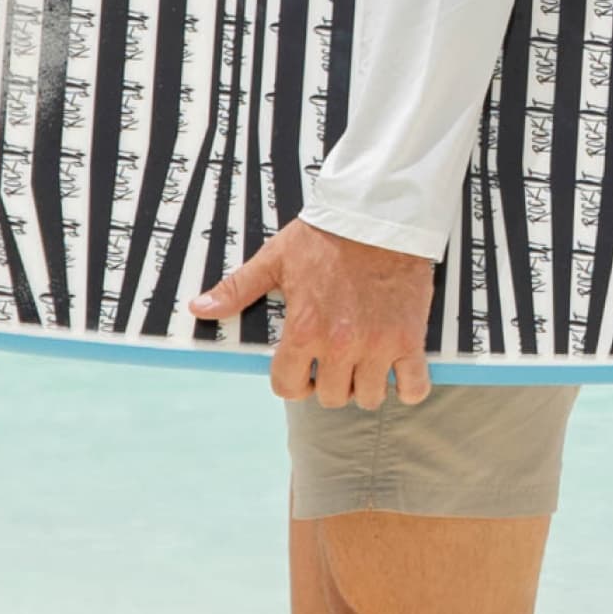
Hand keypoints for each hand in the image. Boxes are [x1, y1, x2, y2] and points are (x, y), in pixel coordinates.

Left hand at [191, 218, 436, 407]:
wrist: (380, 215)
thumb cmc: (325, 236)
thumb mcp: (275, 259)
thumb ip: (237, 289)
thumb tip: (198, 309)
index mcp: (304, 329)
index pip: (288, 387)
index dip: (292, 382)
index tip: (302, 370)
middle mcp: (340, 344)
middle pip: (332, 397)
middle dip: (330, 383)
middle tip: (335, 360)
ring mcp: (378, 345)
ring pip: (370, 398)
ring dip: (365, 385)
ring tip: (364, 362)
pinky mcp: (410, 339)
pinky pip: (414, 388)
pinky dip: (408, 387)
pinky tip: (397, 370)